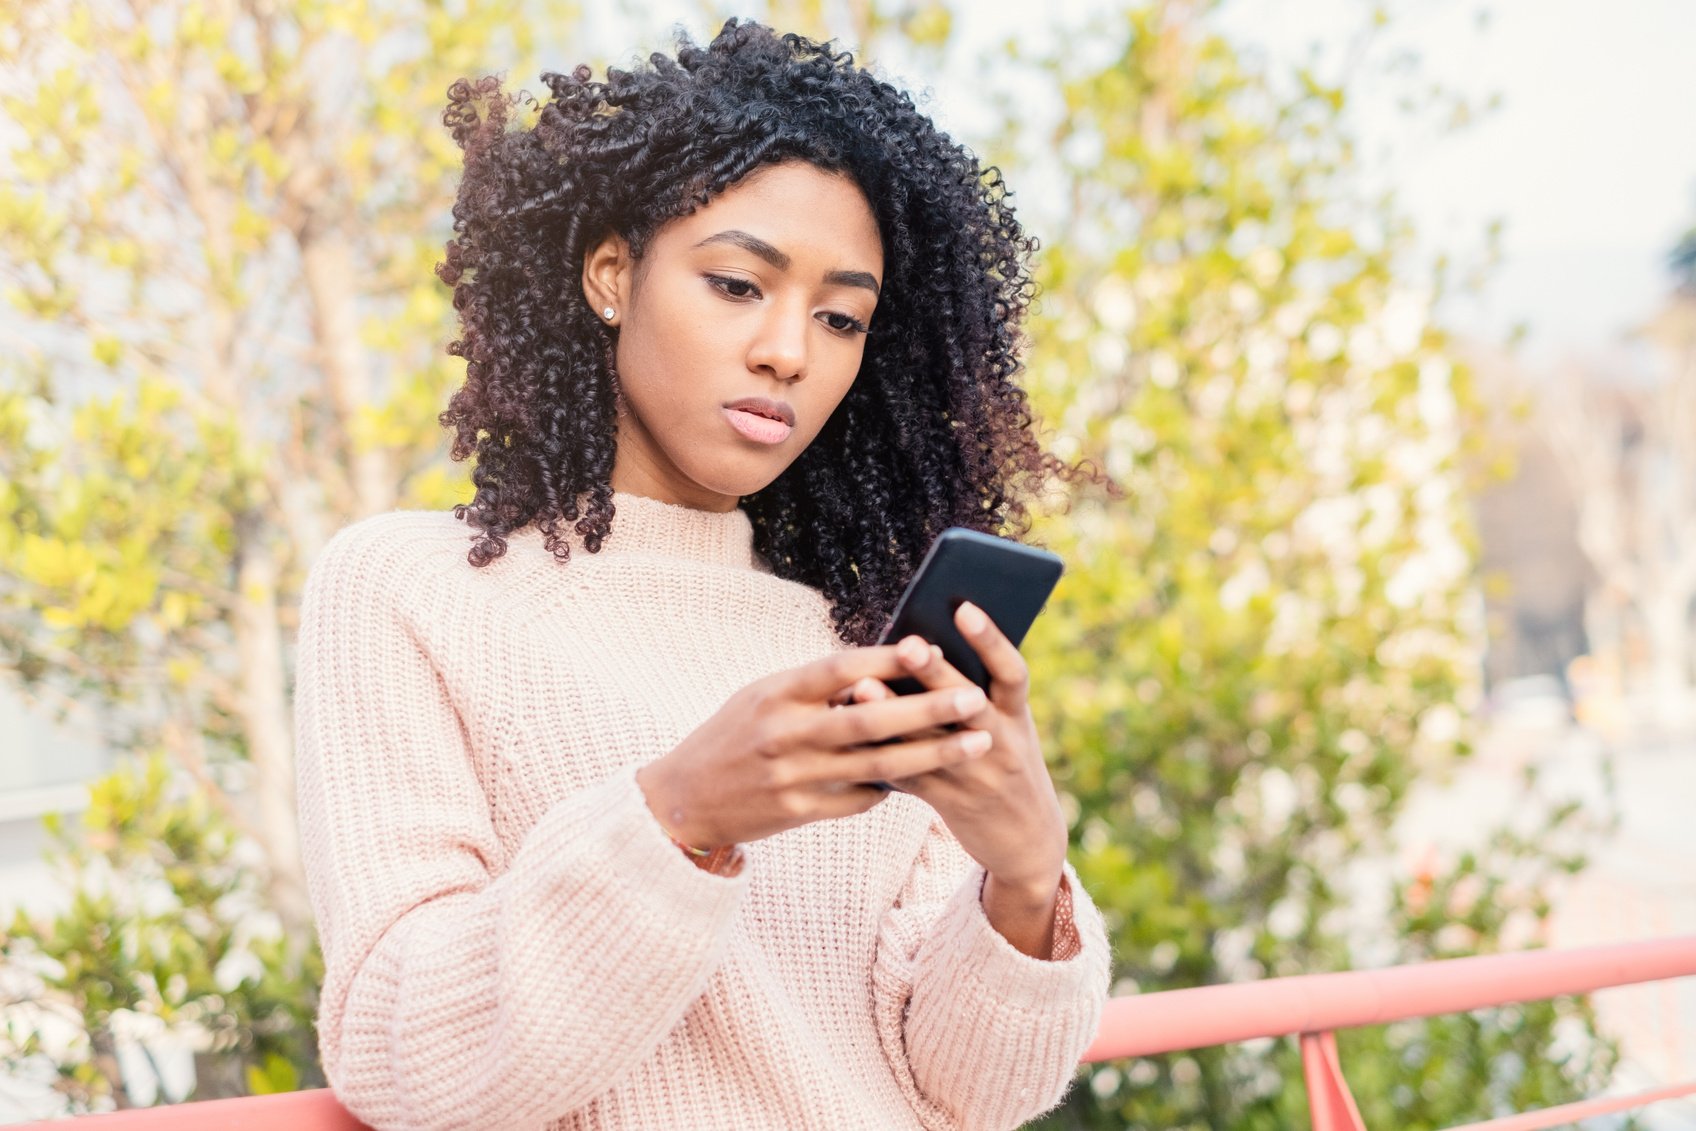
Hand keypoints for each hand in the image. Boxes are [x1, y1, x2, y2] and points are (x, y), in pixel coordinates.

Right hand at [636, 646, 994, 849]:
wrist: (684, 800)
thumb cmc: (733, 735)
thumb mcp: (762, 697)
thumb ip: (815, 687)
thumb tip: (881, 671)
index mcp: (776, 693)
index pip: (839, 669)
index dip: (885, 658)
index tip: (929, 647)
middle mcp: (784, 733)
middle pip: (869, 720)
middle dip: (927, 709)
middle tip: (974, 698)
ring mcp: (793, 776)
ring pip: (877, 765)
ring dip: (932, 753)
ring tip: (978, 741)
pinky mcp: (799, 812)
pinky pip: (859, 798)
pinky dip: (893, 787)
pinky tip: (927, 778)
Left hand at [847, 605, 1069, 952]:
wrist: (1029, 840)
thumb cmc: (1006, 763)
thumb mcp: (1008, 726)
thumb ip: (977, 693)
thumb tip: (920, 645)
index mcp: (1017, 716)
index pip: (1012, 673)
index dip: (990, 640)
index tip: (963, 607)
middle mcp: (1001, 742)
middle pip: (967, 702)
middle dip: (935, 673)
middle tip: (908, 644)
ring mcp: (976, 775)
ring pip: (931, 742)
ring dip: (894, 714)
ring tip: (861, 687)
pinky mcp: (950, 802)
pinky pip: (910, 776)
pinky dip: (881, 753)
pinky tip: (851, 732)